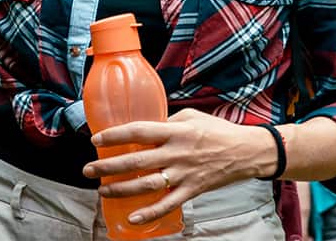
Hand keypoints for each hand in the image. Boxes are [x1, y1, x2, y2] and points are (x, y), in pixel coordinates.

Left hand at [85, 108, 277, 223]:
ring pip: (147, 185)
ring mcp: (184, 174)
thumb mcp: (192, 116)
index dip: (115, 136)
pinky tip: (132, 218)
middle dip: (108, 166)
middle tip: (88, 170)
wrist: (246, 152)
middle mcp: (177, 153)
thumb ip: (168, 122)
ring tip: (102, 190)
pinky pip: (168, 204)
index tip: (96, 139)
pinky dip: (150, 214)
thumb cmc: (218, 131)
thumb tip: (145, 128)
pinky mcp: (192, 191)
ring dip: (121, 189)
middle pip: (136, 161)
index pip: (139, 131)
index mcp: (176, 131)